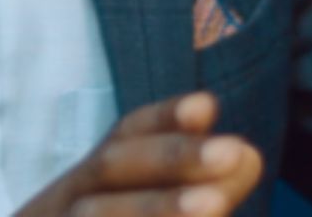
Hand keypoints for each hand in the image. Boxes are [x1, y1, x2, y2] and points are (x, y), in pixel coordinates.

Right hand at [14, 92, 262, 216]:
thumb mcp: (145, 211)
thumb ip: (203, 192)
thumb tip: (248, 154)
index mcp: (89, 183)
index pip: (124, 136)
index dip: (163, 119)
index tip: (207, 106)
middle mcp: (63, 203)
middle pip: (110, 167)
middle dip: (171, 157)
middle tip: (234, 150)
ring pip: (97, 214)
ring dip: (157, 207)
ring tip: (215, 204)